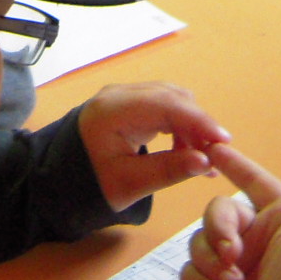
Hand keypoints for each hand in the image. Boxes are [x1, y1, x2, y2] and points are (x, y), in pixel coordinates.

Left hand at [76, 83, 229, 212]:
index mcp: (114, 110)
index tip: (223, 141)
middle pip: (172, 98)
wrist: (57, 180)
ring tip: (203, 160)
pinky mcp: (129, 106)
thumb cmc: (88, 183)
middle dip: (198, 125)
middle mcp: (120, 95)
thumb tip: (206, 162)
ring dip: (191, 127)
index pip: (166, 104)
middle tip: (217, 156)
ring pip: (171, 101)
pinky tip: (188, 154)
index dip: (198, 121)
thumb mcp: (129, 184)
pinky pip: (163, 108)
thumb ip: (168, 171)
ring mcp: (124, 97)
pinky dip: (179, 128)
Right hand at [181, 146, 280, 279]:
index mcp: (278, 219)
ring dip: (211, 263)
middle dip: (219, 231)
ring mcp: (231, 266)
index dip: (236, 165)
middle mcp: (254, 238)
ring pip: (200, 243)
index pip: (253, 182)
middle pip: (217, 213)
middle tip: (232, 254)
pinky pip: (190, 274)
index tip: (213, 149)